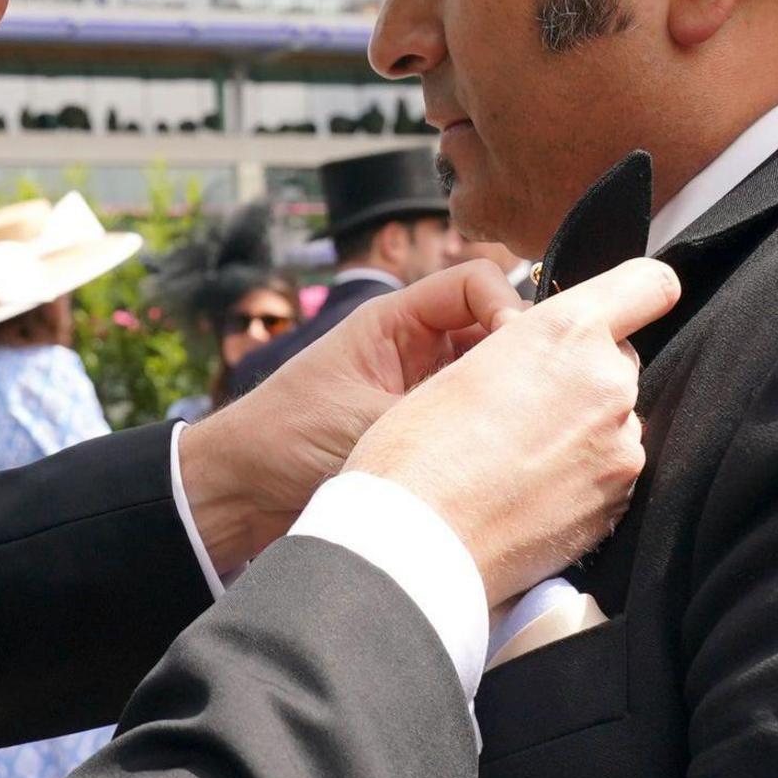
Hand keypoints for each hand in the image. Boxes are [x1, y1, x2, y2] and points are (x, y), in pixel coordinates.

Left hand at [177, 260, 521, 578]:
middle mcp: (417, 349)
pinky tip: (507, 465)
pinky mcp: (426, 436)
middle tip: (538, 401)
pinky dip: (495, 441)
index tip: (517, 354)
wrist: (239, 494)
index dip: (507, 307)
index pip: (475, 283)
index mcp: (395, 320)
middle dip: (519, 359)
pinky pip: (476, 427)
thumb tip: (510, 408)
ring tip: (524, 436)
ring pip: (491, 382)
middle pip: (494, 332)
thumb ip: (435, 408)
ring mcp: (424, 393)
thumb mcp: (363, 418)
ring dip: (509, 404)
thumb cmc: (282, 439)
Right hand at [343, 258, 677, 608]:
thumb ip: (529, 345)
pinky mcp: (618, 503)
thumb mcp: (467, 363)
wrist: (413, 546)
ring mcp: (620, 448)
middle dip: (584, 372)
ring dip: (582, 428)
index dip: (636, 293)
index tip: (619, 307)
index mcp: (568, 332)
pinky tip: (528, 488)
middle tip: (524, 402)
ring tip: (517, 457)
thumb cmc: (417, 451)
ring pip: (615, 420)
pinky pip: (610, 470)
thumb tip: (553, 351)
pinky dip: (580, 473)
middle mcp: (608, 384)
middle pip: (620, 360)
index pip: (650, 284)